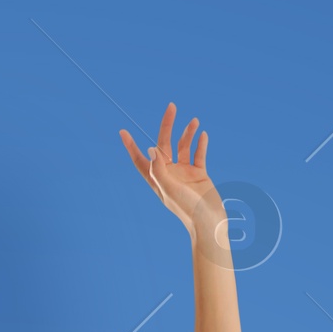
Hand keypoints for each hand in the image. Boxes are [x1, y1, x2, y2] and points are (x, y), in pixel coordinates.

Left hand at [120, 103, 223, 242]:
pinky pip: (198, 155)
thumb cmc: (188, 211)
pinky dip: (200, 144)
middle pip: (164, 145)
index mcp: (158, 180)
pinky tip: (203, 135)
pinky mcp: (200, 175)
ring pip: (183, 147)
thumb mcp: (170, 190)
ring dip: (188, 133)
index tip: (123, 131)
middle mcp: (170, 174)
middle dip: (166, 126)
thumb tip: (150, 148)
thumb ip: (159, 170)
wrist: (209, 225)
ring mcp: (185, 174)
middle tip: (171, 107)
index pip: (141, 160)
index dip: (131, 147)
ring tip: (194, 121)